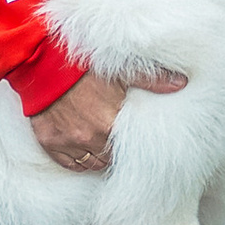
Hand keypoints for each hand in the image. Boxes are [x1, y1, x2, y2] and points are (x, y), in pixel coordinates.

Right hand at [30, 66, 181, 171]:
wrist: (42, 60)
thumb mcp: (120, 69)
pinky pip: (69, 164)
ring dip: (98, 157)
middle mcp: (89, 138)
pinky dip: (77, 159)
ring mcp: (68, 142)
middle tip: (118, 141)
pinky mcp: (50, 142)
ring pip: (91, 164)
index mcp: (109, 123)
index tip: (133, 140)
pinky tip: (83, 150)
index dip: (133, 147)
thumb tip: (182, 83)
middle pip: (111, 160)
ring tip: (102, 145)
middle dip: (115, 152)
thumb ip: (153, 79)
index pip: (130, 150)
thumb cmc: (82, 64)